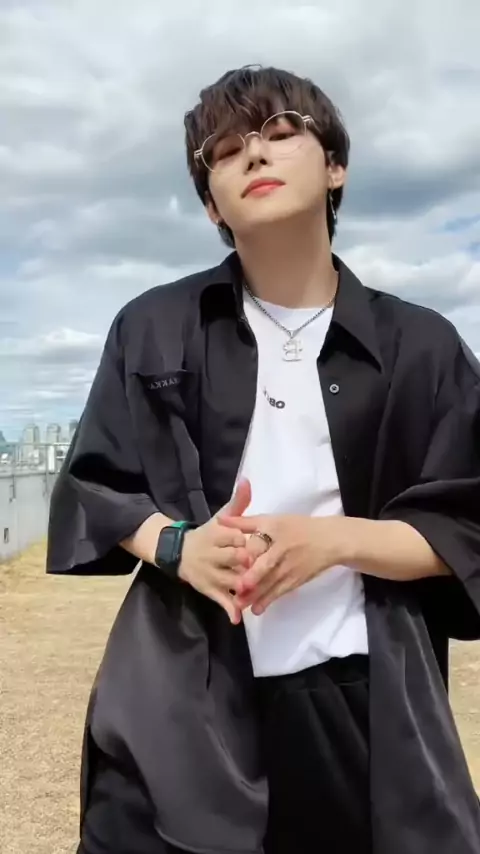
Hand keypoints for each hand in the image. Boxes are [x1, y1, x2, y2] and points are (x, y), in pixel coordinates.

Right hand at [179, 479, 251, 623]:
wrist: (178, 552)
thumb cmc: (208, 534)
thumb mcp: (221, 517)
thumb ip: (237, 503)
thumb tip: (247, 481)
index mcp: (216, 535)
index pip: (232, 536)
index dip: (246, 541)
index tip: (262, 544)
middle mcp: (211, 554)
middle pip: (231, 559)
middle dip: (246, 564)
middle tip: (264, 568)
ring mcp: (209, 573)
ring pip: (228, 581)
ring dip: (243, 589)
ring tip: (259, 594)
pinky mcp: (208, 589)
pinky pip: (219, 600)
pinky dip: (228, 609)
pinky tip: (237, 618)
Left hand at [218, 513, 345, 613]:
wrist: (329, 541)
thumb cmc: (297, 527)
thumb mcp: (272, 520)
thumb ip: (244, 522)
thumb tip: (219, 520)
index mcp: (274, 531)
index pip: (259, 542)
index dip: (247, 552)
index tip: (232, 559)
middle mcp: (282, 550)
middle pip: (266, 565)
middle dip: (252, 578)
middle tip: (237, 588)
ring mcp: (290, 567)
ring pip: (271, 582)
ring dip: (256, 594)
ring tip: (239, 604)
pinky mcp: (295, 580)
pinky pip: (280, 591)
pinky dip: (269, 600)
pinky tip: (257, 609)